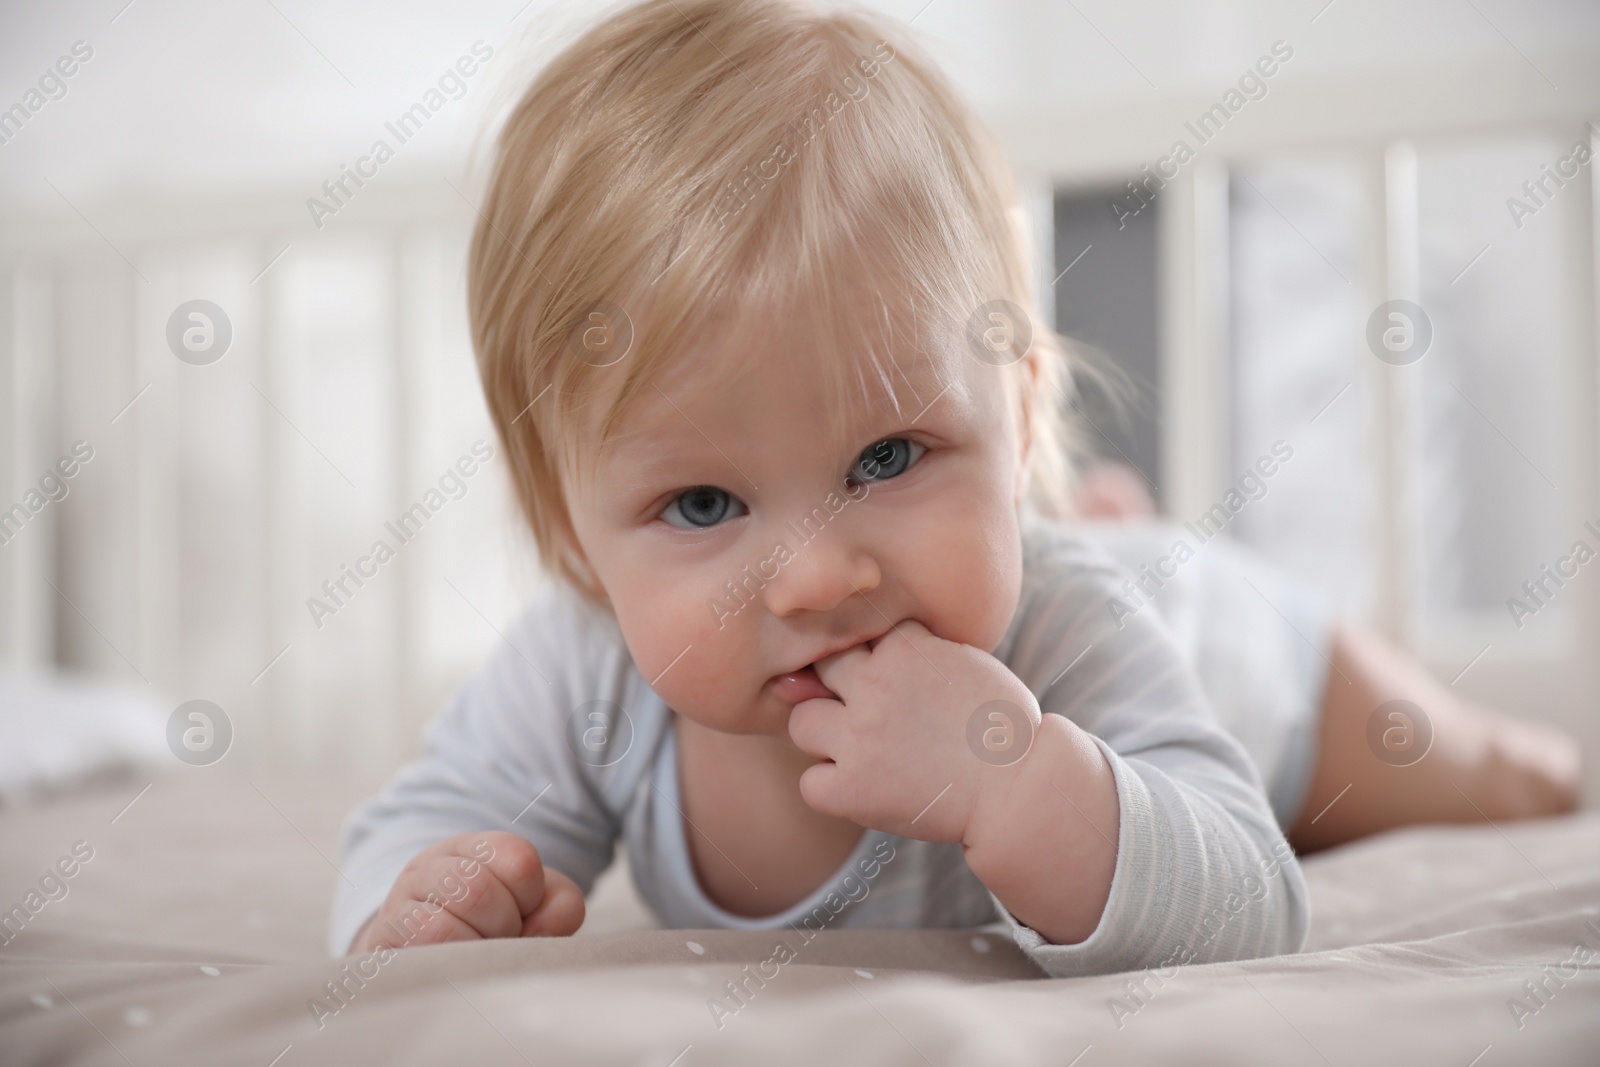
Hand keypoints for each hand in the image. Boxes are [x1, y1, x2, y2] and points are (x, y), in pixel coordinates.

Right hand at [349, 831, 584, 953]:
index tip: (523, 912)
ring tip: (473, 954)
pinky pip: (415, 953)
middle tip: (497, 940)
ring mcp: (397, 904)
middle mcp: (429, 867)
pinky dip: (447, 964)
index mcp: (473, 848)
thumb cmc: (493, 930)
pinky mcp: (379, 944)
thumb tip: (542, 930)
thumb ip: (560, 907)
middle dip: (501, 927)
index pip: (518, 858)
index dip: (531, 894)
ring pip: (443, 926)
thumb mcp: (535, 907)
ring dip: (471, 951)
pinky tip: (452, 967)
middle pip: (478, 890)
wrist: (424, 959)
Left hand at [786, 619, 1041, 843]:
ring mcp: (859, 738)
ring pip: (802, 722)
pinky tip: (863, 787)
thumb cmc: (1001, 726)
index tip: (892, 681)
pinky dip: (831, 788)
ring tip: (861, 750)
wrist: (1021, 787)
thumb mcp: (964, 662)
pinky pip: (809, 783)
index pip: (858, 633)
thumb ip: (916, 650)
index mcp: (905, 648)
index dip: (871, 658)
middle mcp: (874, 686)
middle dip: (840, 688)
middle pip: (821, 669)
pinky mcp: (853, 789)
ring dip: (825, 735)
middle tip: (873, 716)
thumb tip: (870, 651)